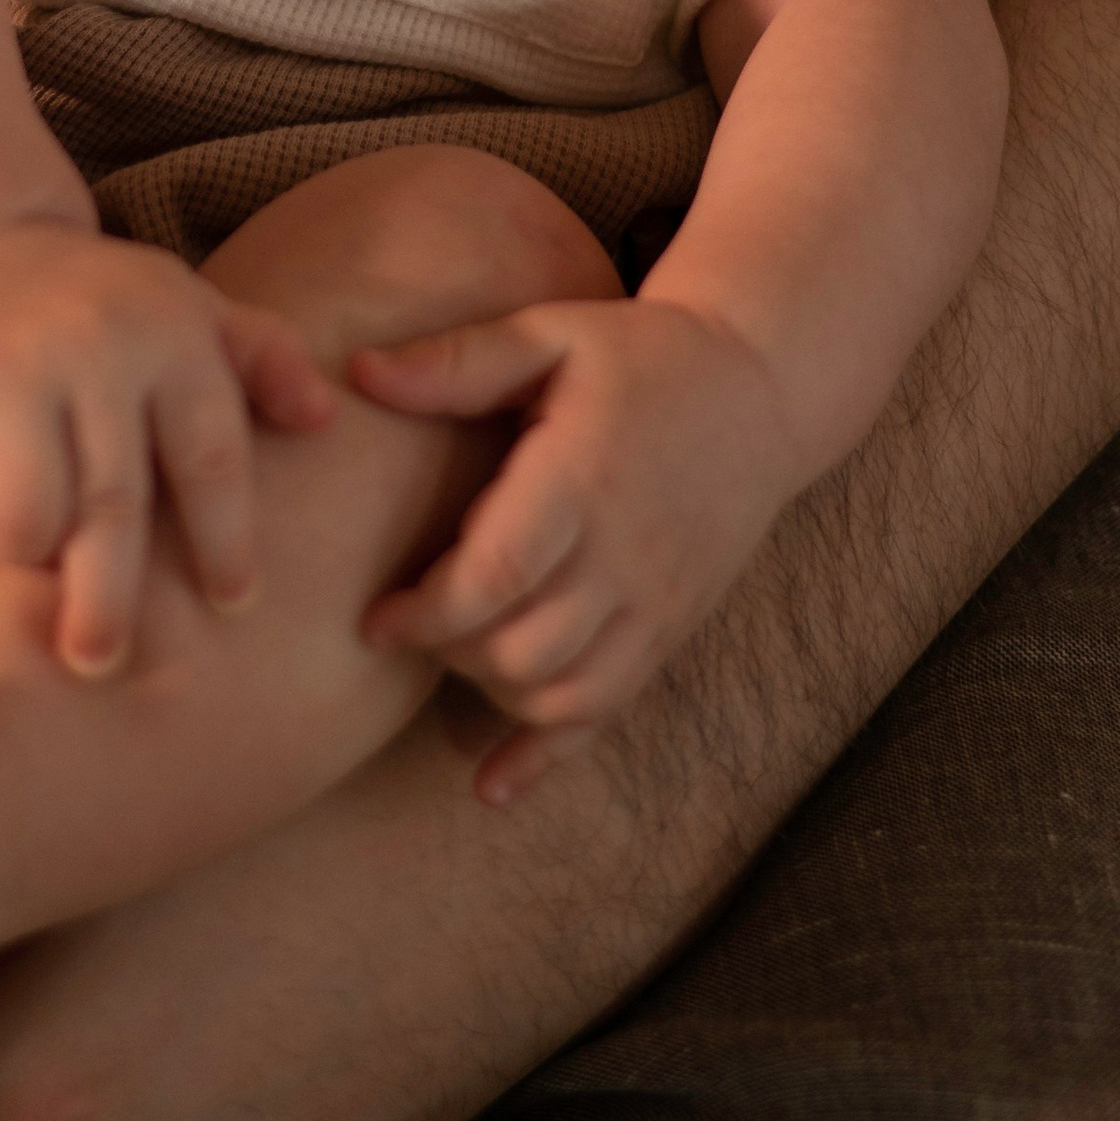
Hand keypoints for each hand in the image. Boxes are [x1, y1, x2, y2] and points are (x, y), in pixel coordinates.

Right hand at [0, 224, 335, 674]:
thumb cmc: (105, 305)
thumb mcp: (193, 313)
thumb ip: (265, 362)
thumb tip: (325, 418)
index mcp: (171, 338)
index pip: (212, 457)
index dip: (227, 541)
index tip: (235, 606)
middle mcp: (93, 350)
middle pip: (111, 506)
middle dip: (109, 600)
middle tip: (102, 666)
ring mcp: (6, 368)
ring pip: (23, 514)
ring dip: (26, 550)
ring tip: (32, 544)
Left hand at [350, 296, 795, 797]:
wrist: (760, 392)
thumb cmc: (642, 357)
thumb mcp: (551, 333)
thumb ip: (456, 361)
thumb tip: (359, 374)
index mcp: (585, 479)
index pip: (498, 577)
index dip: (427, 613)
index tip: (375, 619)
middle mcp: (626, 555)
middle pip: (523, 651)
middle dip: (450, 653)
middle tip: (413, 620)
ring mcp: (656, 604)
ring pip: (562, 696)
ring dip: (491, 694)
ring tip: (459, 650)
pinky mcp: (671, 631)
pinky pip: (608, 713)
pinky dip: (545, 757)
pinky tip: (492, 786)